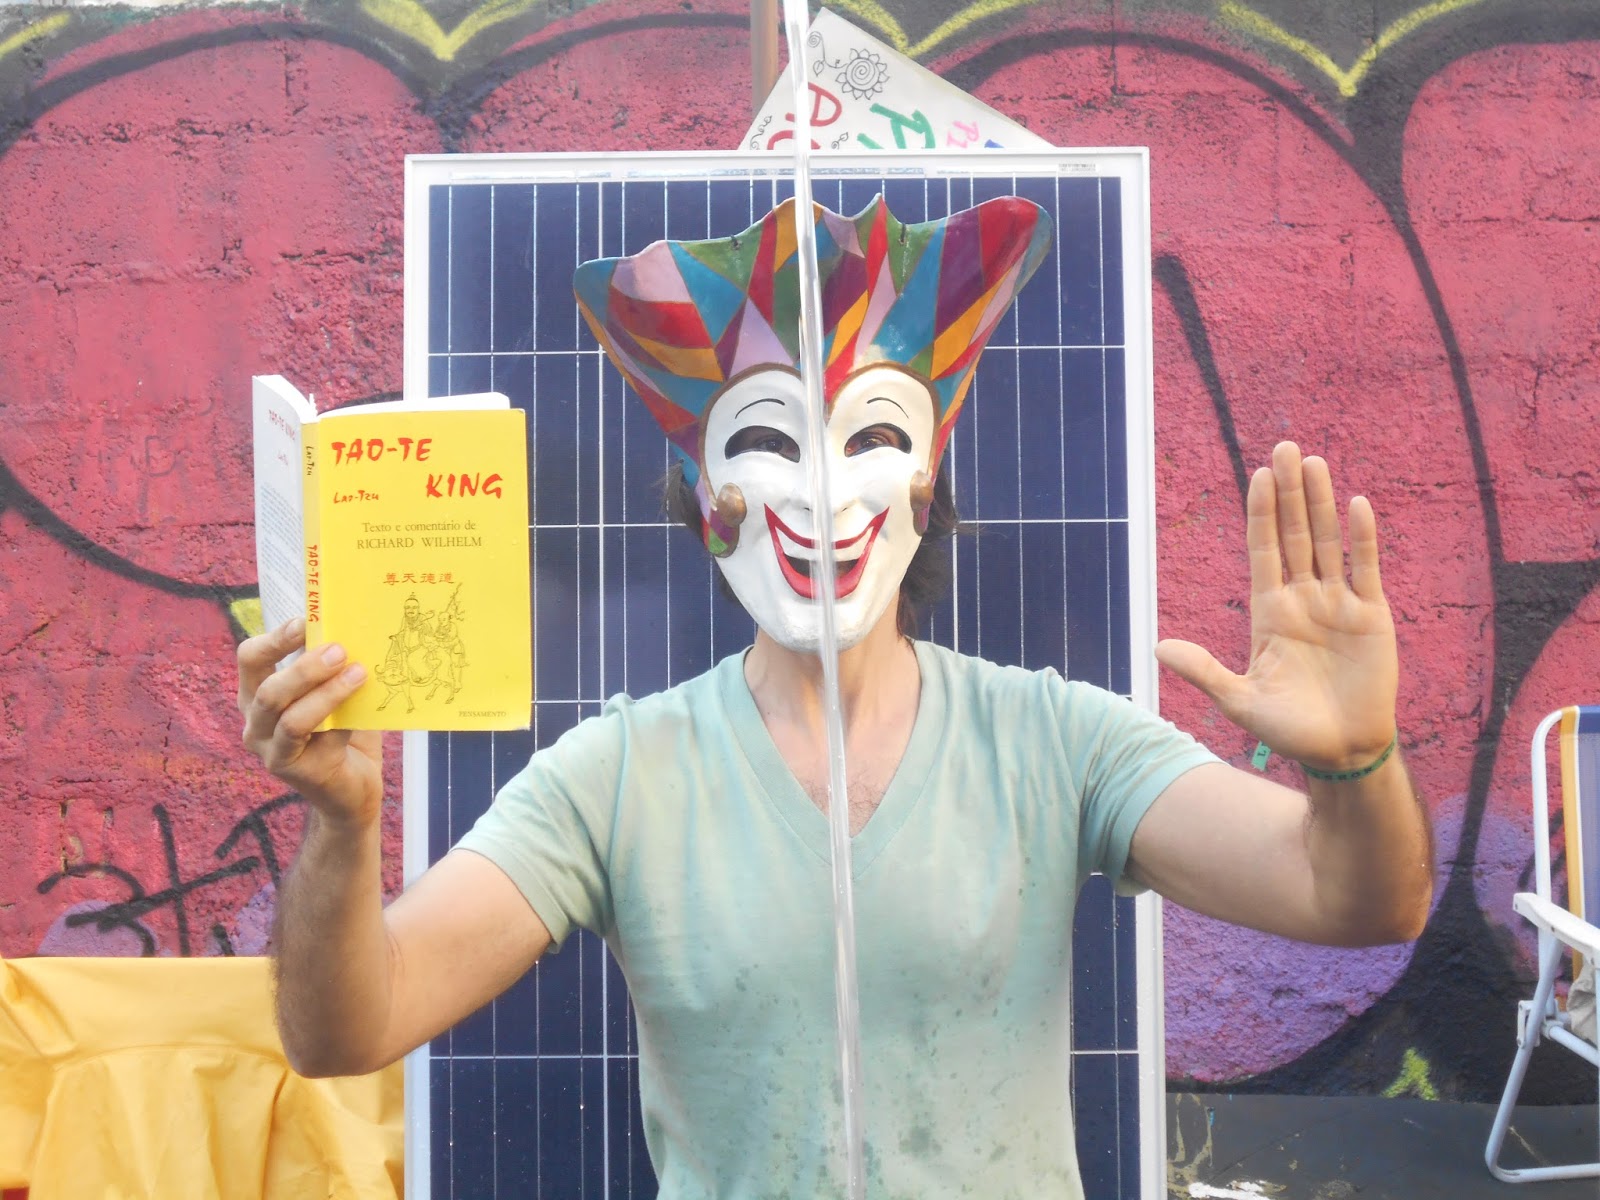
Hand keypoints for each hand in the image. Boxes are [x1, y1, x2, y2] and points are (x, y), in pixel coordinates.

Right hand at [237, 618, 382, 827]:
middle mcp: (255, 721)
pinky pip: (314, 738)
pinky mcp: (291, 770)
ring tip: (356, 673)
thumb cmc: (343, 731)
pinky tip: (361, 706)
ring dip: (324, 691)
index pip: (251, 659)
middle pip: (267, 688)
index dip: (275, 638)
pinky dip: (339, 718)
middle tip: (339, 650)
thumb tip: (350, 629)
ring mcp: (270, 749)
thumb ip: (332, 667)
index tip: (305, 621)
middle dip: (304, 667)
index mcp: (256, 693)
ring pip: (288, 716)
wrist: (354, 787)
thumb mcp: (333, 693)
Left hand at [1156, 442, 1397, 773]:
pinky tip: (1357, 504)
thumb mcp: (1239, 701)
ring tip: (1315, 463)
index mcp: (1270, 613)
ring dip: (1322, 503)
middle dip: (1290, 493)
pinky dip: (1362, 538)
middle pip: (1295, 534)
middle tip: (1285, 448)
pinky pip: (1365, 569)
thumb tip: (1157, 647)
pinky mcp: (1372, 616)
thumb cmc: (1288, 729)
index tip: (1258, 476)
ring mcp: (1338, 604)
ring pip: (1329, 542)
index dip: (1262, 513)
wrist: (1342, 751)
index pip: (1264, 550)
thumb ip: (1204, 671)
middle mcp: (1303, 599)